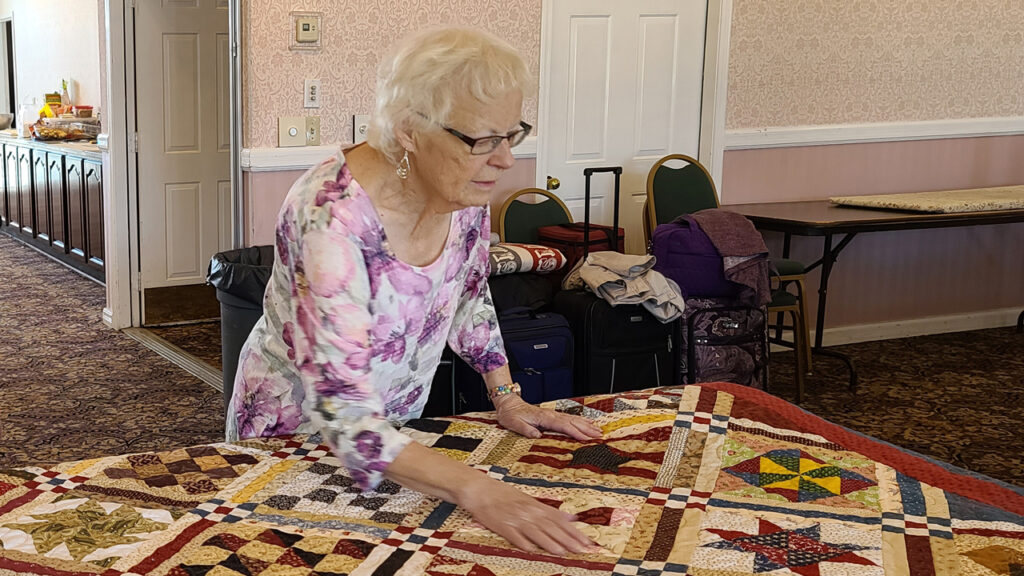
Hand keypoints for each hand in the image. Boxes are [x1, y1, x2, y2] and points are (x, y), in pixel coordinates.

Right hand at [458, 474, 598, 555]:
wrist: (480, 488)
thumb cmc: (504, 496)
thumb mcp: (530, 500)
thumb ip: (550, 511)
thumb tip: (572, 517)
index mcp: (536, 506)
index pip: (561, 521)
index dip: (575, 532)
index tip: (588, 542)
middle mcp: (529, 512)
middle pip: (552, 527)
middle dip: (568, 540)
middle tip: (582, 550)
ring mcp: (515, 518)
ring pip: (535, 532)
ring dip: (549, 542)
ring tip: (562, 552)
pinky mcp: (501, 525)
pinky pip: (513, 535)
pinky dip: (523, 542)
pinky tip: (532, 550)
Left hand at [494, 395, 602, 440]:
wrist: (508, 404)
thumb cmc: (510, 415)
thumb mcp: (514, 424)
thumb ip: (526, 430)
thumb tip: (537, 436)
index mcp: (544, 418)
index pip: (564, 426)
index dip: (576, 432)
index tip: (586, 439)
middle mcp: (551, 414)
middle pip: (573, 421)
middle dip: (587, 428)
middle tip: (599, 435)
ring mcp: (553, 414)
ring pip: (573, 419)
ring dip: (586, 424)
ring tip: (598, 430)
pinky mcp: (552, 415)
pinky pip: (569, 418)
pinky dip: (580, 420)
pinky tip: (586, 422)